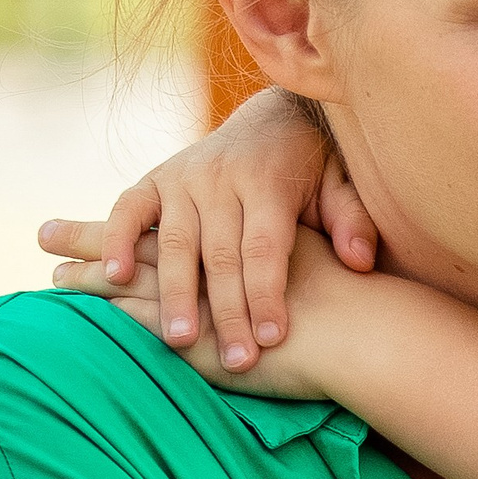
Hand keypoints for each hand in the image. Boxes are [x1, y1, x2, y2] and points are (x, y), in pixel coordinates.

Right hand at [36, 89, 379, 373]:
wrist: (275, 118)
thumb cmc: (314, 167)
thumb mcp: (342, 184)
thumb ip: (351, 219)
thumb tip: (360, 260)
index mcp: (270, 181)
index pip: (266, 247)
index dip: (268, 294)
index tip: (273, 339)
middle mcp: (223, 177)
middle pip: (221, 253)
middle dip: (227, 311)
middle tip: (236, 360)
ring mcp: (184, 177)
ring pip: (175, 241)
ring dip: (175, 293)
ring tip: (180, 341)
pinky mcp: (155, 179)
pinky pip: (129, 210)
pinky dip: (118, 241)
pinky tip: (117, 280)